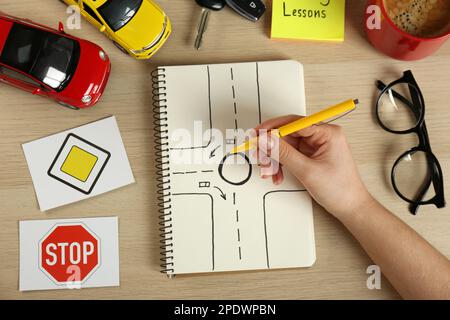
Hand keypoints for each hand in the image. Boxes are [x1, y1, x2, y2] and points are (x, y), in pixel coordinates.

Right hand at [256, 115, 372, 218]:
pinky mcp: (311, 156)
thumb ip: (284, 153)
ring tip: (270, 172)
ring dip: (275, 159)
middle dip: (272, 148)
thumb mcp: (307, 170)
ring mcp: (316, 147)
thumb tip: (266, 139)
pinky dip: (281, 165)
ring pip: (286, 146)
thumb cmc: (340, 189)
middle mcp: (322, 136)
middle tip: (259, 156)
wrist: (350, 207)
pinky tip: (278, 175)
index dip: (273, 128)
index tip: (257, 134)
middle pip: (287, 134)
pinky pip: (290, 155)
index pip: (294, 122)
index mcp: (327, 133)